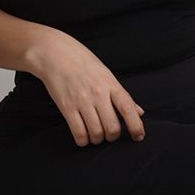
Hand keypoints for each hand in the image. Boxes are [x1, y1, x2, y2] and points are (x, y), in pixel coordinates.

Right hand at [30, 30, 145, 147]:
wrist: (56, 54)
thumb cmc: (84, 63)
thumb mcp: (106, 75)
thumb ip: (122, 96)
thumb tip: (139, 112)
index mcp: (110, 84)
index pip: (127, 108)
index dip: (136, 125)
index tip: (139, 137)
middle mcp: (98, 93)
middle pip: (112, 127)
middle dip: (113, 137)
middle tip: (110, 134)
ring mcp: (82, 100)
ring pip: (96, 133)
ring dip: (98, 140)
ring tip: (96, 135)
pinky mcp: (66, 107)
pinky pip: (79, 133)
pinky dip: (83, 141)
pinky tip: (84, 136)